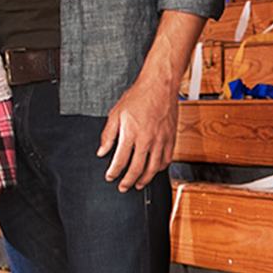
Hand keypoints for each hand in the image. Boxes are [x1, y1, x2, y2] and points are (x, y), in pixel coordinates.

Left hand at [99, 76, 179, 190]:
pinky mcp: (171, 138)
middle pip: (137, 168)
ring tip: (138, 184)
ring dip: (145, 179)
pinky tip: (155, 170)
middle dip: (128, 181)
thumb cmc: (139, 97)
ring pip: (153, 168)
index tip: (110, 177)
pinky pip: (167, 159)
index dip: (113, 172)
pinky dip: (160, 168)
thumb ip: (108, 135)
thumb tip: (102, 151)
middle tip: (123, 187)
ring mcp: (161, 140)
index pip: (120, 160)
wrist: (160, 86)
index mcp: (131, 133)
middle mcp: (147, 139)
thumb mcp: (116, 113)